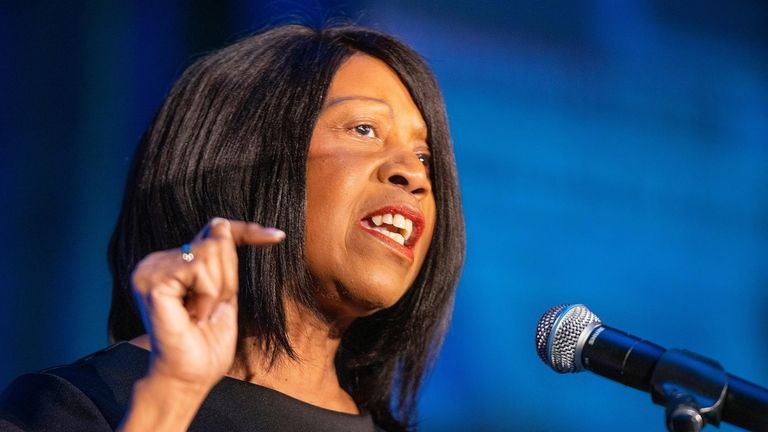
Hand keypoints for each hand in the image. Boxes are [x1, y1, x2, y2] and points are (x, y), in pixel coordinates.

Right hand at [130, 218, 284, 389]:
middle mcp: (155, 262)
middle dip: (228, 277)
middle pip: (217, 238)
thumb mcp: (224, 294)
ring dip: (218, 289)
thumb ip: (223, 262)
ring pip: (211, 251)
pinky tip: (192, 315)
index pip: (213, 230)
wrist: (189, 378)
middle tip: (209, 309)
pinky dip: (207, 295)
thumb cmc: (206, 344)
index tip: (277, 236)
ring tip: (199, 314)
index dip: (247, 230)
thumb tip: (223, 227)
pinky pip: (199, 270)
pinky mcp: (151, 281)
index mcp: (171, 262)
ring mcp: (149, 270)